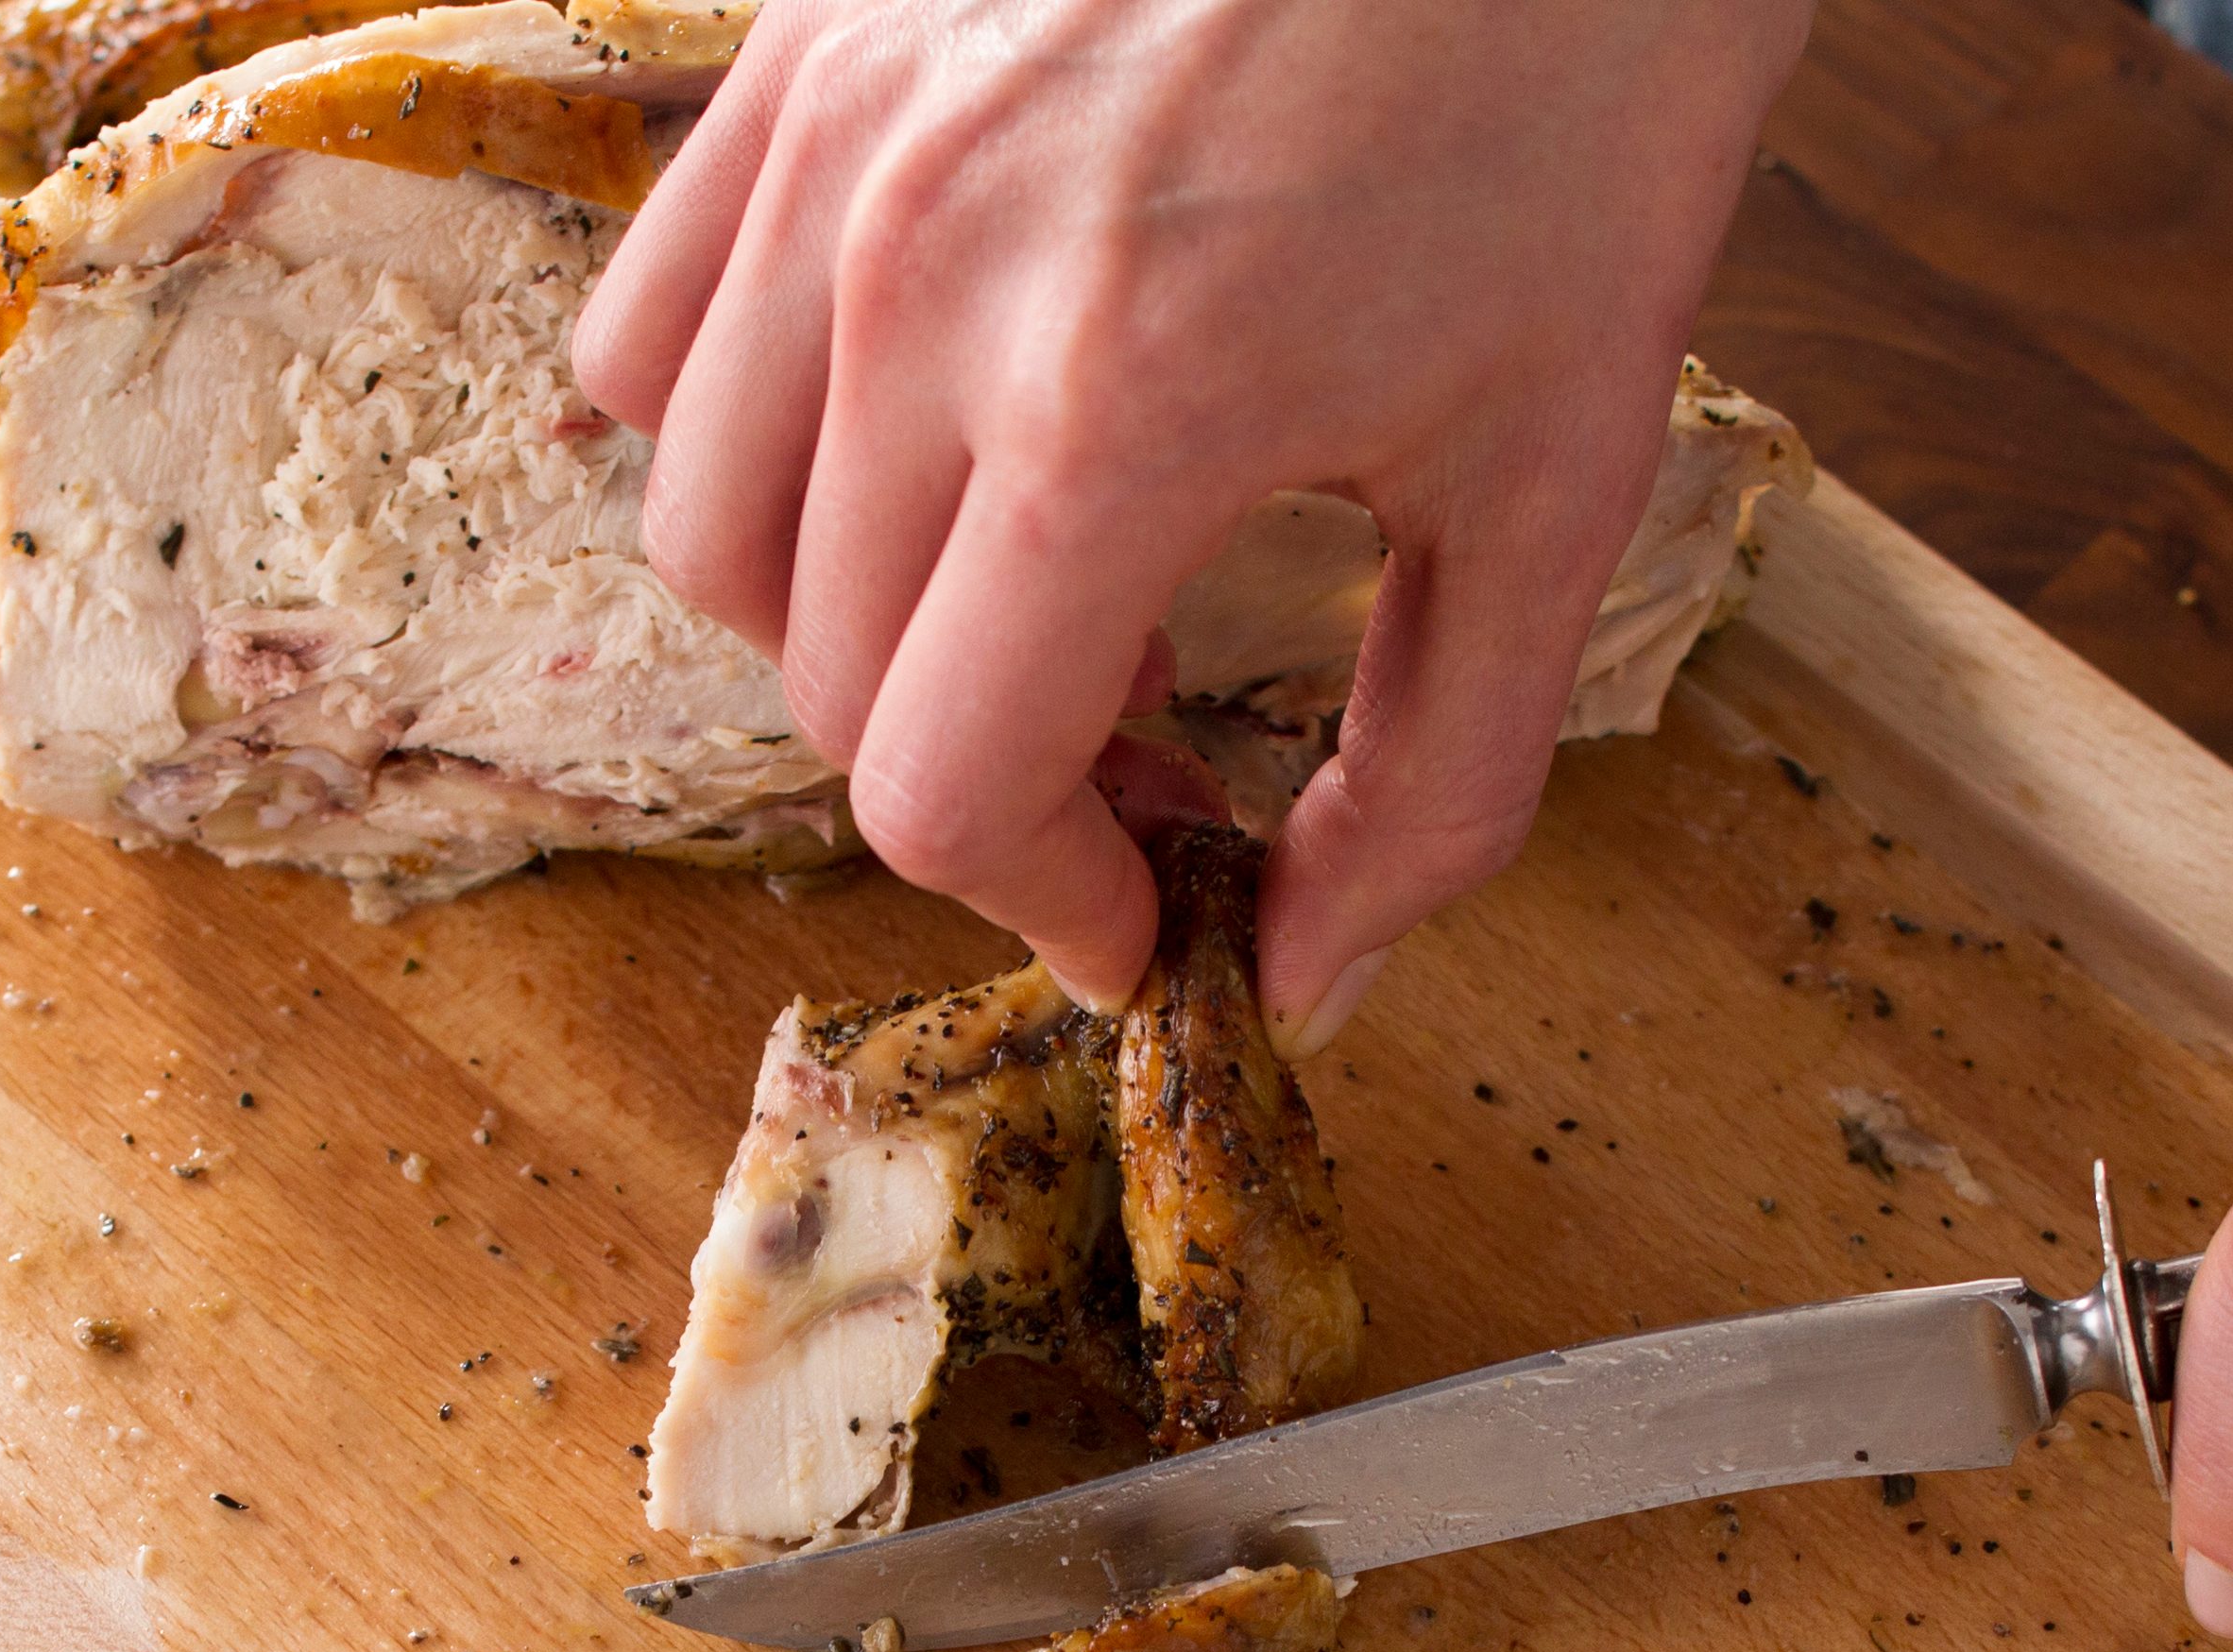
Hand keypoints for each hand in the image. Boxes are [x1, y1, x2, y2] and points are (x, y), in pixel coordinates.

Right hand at [576, 0, 1805, 1019]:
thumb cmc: (1574, 81)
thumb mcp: (1561, 465)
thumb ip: (1437, 776)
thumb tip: (1307, 978)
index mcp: (1116, 409)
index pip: (941, 788)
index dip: (1049, 898)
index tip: (1143, 907)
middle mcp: (920, 281)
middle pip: (827, 683)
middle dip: (990, 775)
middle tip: (1149, 750)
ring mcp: (832, 149)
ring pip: (708, 524)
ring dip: (852, 619)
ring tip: (1032, 580)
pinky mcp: (799, 50)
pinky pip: (657, 334)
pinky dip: (750, 433)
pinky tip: (914, 421)